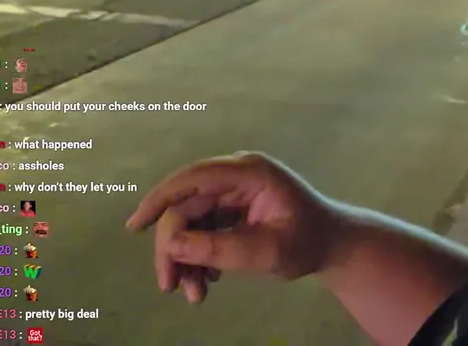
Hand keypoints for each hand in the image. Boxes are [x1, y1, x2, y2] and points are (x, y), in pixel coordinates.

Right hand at [127, 152, 336, 303]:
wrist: (332, 246)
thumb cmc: (308, 243)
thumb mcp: (267, 252)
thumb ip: (221, 248)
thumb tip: (172, 244)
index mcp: (249, 173)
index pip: (193, 179)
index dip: (159, 200)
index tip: (135, 227)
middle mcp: (237, 175)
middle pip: (187, 207)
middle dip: (174, 248)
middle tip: (170, 286)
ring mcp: (234, 192)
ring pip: (191, 222)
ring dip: (185, 258)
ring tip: (195, 294)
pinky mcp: (232, 208)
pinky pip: (202, 229)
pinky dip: (198, 255)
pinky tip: (206, 281)